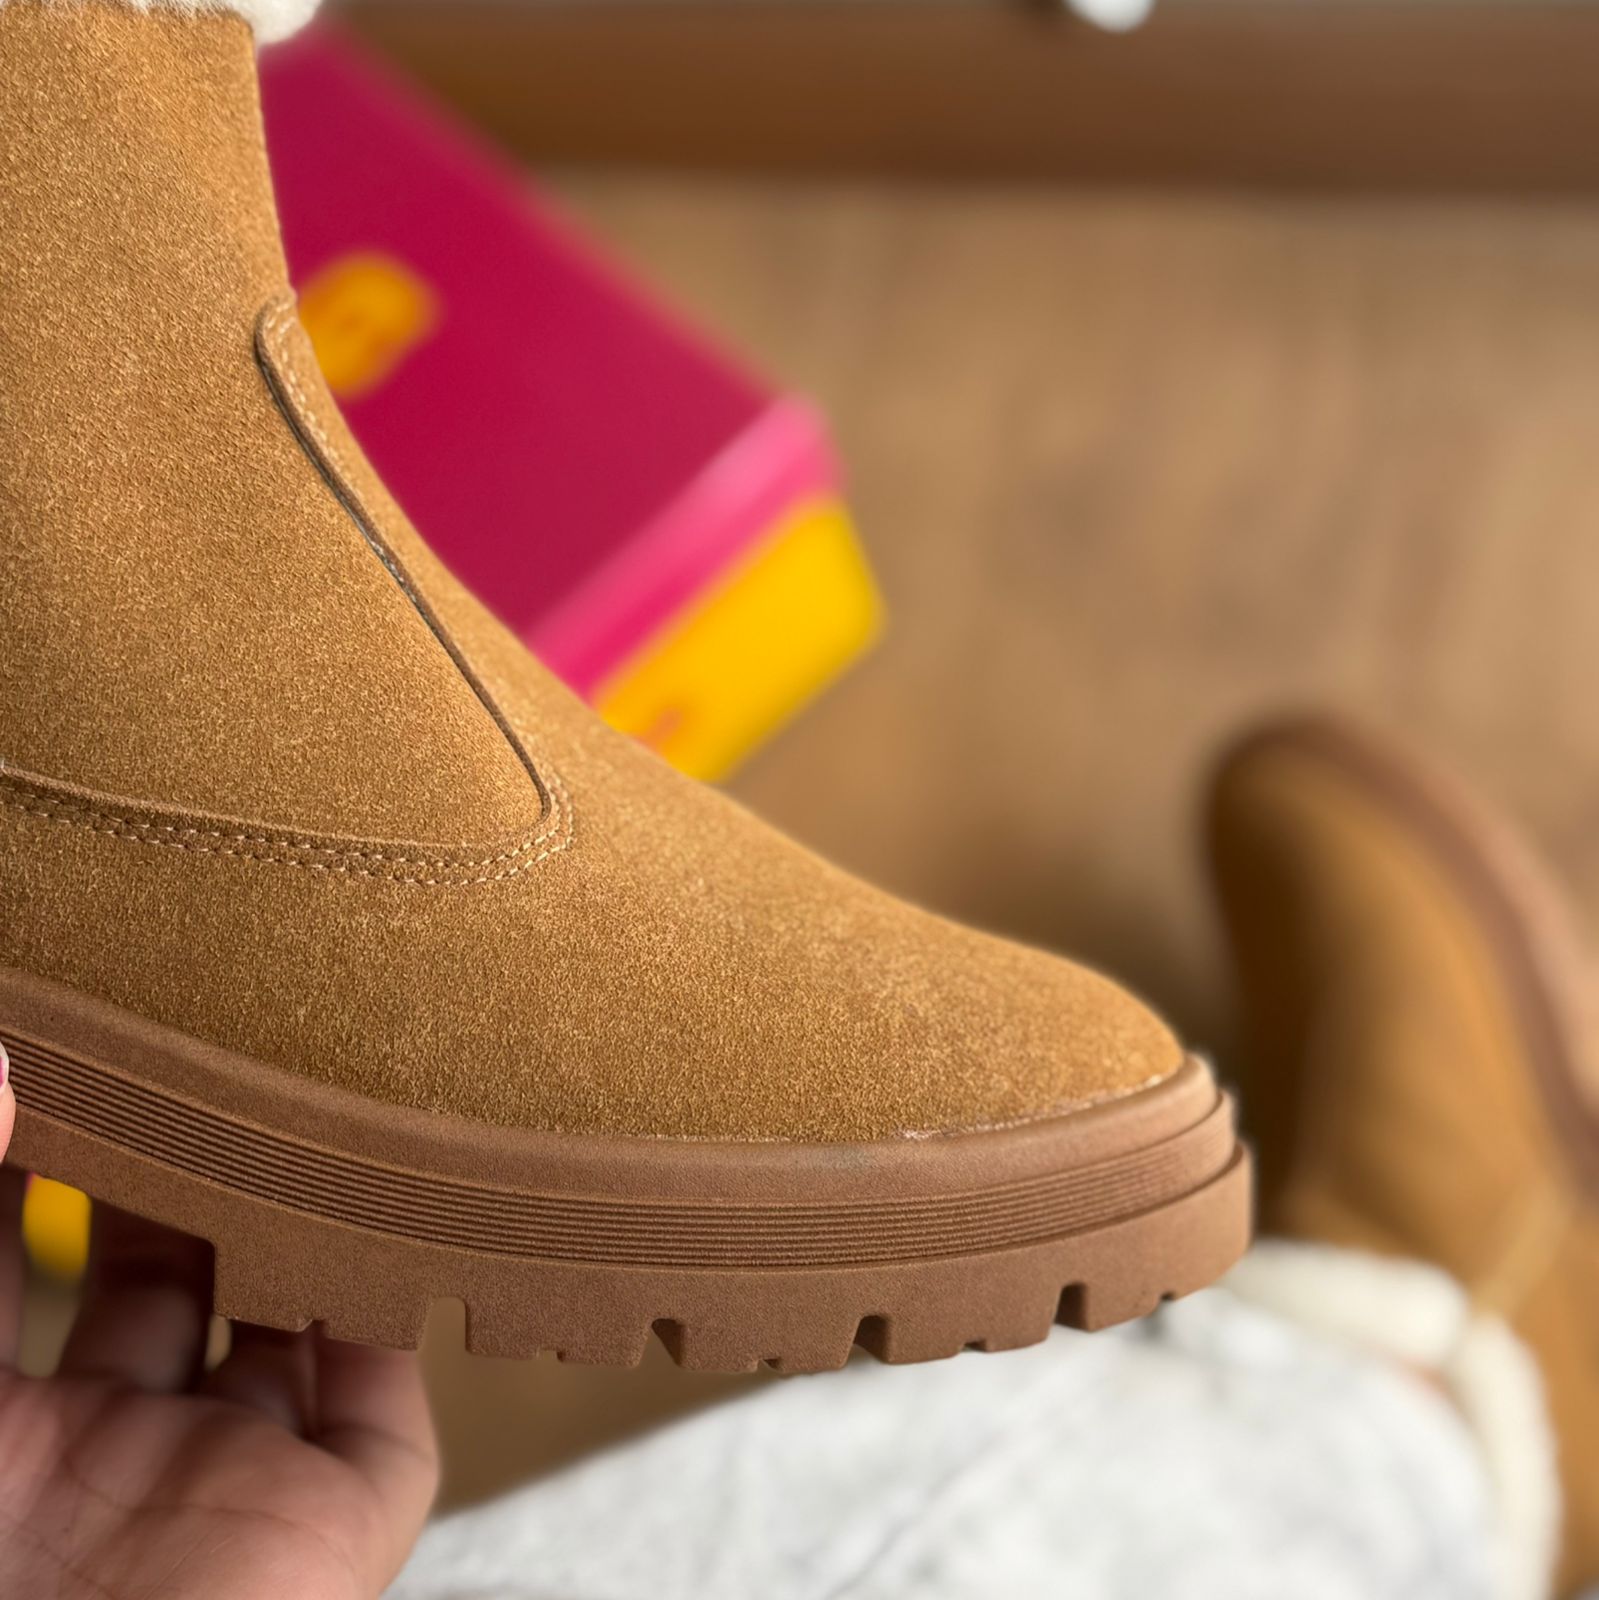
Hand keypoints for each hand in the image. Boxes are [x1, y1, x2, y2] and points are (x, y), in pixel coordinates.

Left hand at [0, 1043, 439, 1598]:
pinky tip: (380, 1225)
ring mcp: (219, 1489)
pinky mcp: (327, 1525)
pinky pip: (389, 1417)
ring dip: (306, 1234)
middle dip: (193, 1178)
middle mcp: (102, 1456)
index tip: (94, 1053)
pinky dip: (394, 1329)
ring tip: (310, 1109)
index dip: (53, 1158)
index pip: (27, 1258)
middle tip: (214, 1059)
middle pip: (168, 1282)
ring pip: (287, 1332)